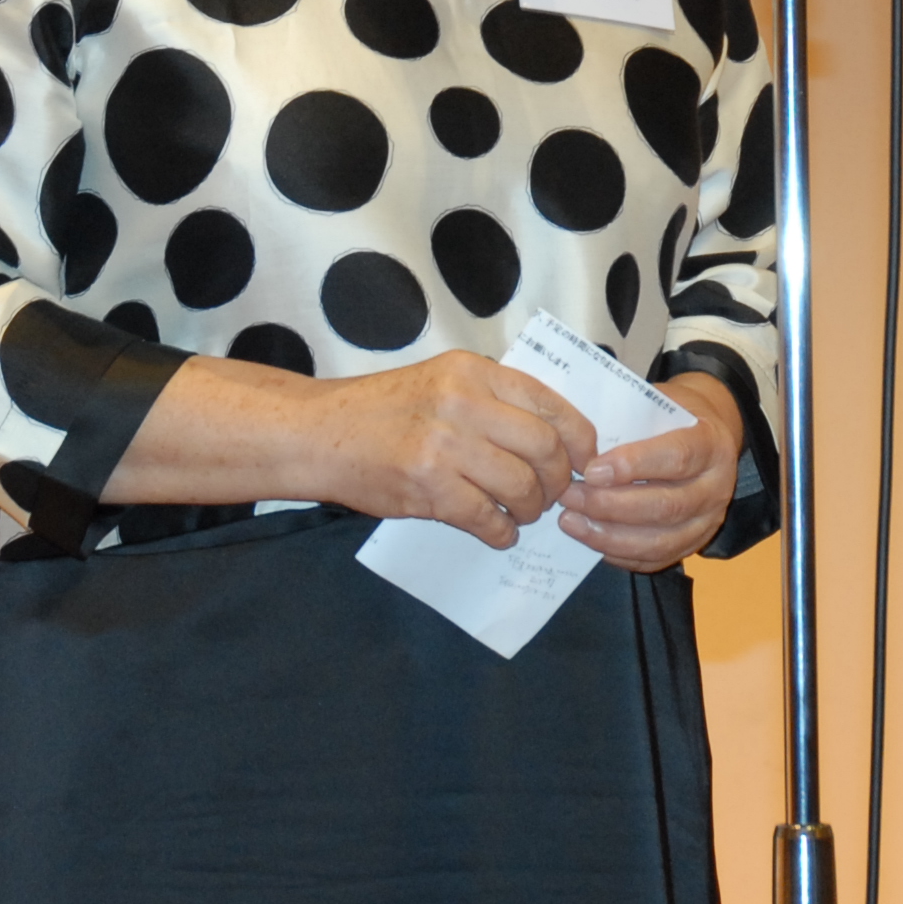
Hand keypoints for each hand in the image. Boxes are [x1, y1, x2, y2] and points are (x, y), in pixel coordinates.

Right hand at [111, 347, 603, 549]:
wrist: (318, 434)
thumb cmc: (382, 410)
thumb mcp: (441, 381)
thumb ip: (493, 399)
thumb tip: (554, 436)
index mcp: (473, 371)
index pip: (551, 404)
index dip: (580, 439)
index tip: (584, 460)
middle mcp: (463, 402)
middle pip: (545, 448)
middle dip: (559, 480)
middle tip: (552, 495)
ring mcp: (444, 445)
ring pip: (522, 486)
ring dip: (531, 510)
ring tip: (519, 514)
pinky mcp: (427, 487)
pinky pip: (487, 518)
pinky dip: (501, 532)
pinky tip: (495, 531)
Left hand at [558, 370, 743, 570]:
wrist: (706, 437)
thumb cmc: (672, 417)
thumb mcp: (658, 403)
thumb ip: (629, 420)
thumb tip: (581, 442)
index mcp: (711, 443)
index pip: (676, 458)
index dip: (633, 465)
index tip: (591, 470)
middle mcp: (716, 487)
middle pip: (666, 506)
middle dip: (610, 506)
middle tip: (570, 497)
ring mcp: (708, 522)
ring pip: (660, 541)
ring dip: (609, 535)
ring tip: (571, 522)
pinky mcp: (693, 545)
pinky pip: (655, 559)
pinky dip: (619, 553)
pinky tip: (590, 539)